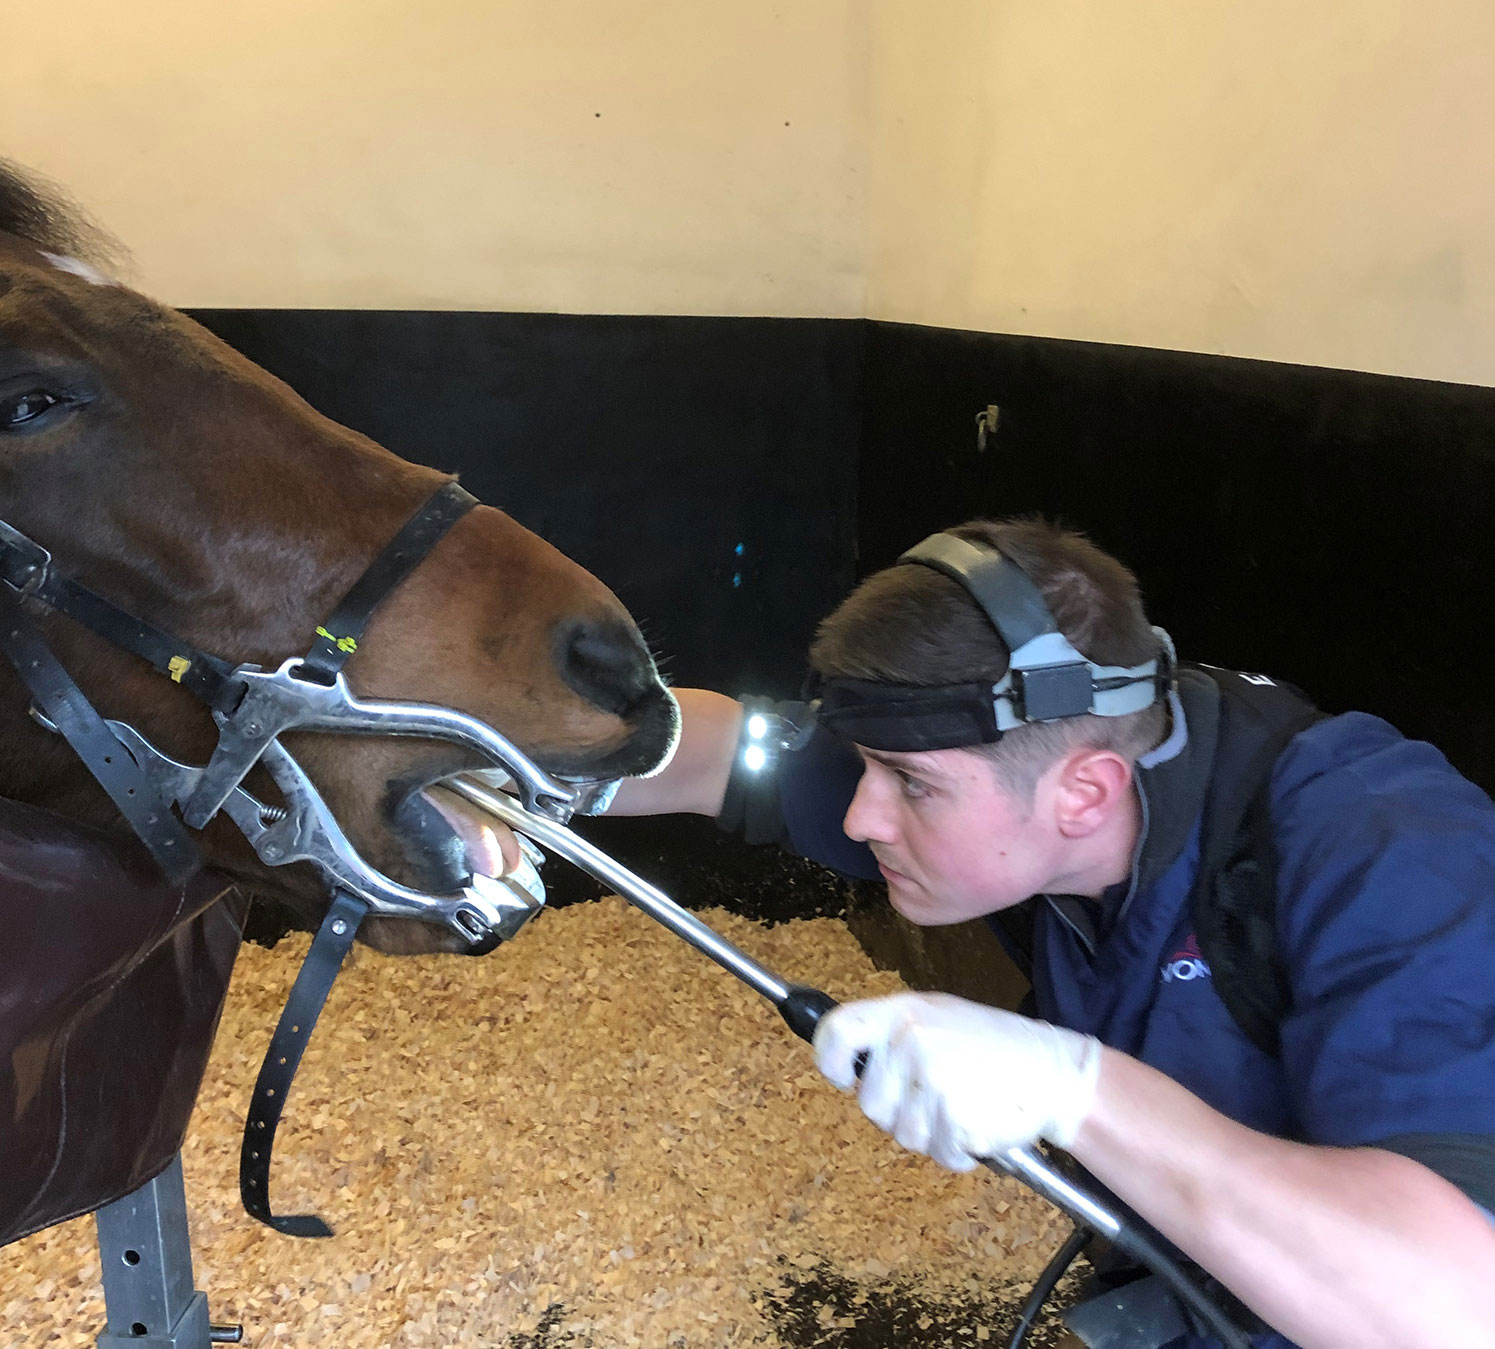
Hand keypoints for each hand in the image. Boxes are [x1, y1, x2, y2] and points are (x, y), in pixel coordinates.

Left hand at [813, 992, 1101, 1170]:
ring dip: (931, 1134)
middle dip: (897, 1111)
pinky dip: (958, 1151)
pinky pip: (939, 1153)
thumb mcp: (939, 1017)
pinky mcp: (955, 1118)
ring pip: (902, 1135)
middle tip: (938, 1093)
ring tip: (963, 1104)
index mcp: (903, 1012)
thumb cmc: (994, 1046)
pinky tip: (979, 1123)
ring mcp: (932, 1080)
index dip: (831, 1060)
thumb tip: (846, 1063)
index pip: (837, 1031)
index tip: (844, 1076)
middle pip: (868, 1103)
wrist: (1055, 1071)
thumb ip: (893, 1034)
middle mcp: (912, 1042)